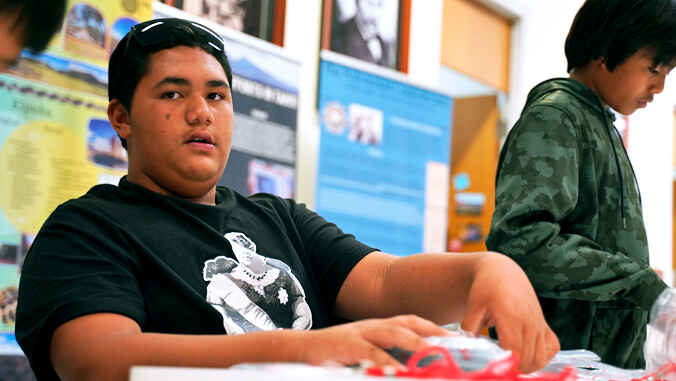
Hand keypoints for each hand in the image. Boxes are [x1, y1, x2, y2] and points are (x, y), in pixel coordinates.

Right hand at [296, 315, 447, 366]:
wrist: (302, 348)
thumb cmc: (338, 354)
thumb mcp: (366, 352)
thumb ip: (388, 356)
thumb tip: (411, 368)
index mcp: (380, 326)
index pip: (412, 321)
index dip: (434, 328)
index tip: (457, 338)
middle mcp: (373, 325)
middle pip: (407, 322)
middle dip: (431, 331)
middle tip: (452, 344)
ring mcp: (359, 333)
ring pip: (391, 332)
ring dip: (413, 341)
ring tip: (430, 353)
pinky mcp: (346, 344)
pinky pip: (369, 351)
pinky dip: (384, 359)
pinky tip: (396, 370)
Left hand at [460, 253, 559, 372]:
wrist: (502, 272)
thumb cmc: (485, 288)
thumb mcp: (473, 307)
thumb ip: (469, 329)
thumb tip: (465, 351)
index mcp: (511, 316)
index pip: (514, 352)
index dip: (504, 364)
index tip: (492, 363)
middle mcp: (529, 322)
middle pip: (528, 360)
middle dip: (513, 368)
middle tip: (498, 363)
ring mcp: (539, 324)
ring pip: (541, 359)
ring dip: (527, 366)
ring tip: (510, 361)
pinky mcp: (544, 324)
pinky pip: (553, 348)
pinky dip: (543, 357)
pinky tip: (526, 353)